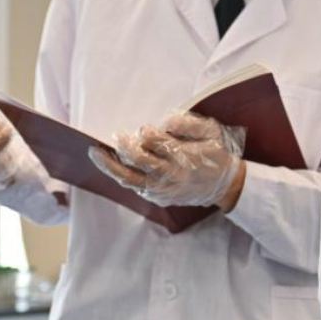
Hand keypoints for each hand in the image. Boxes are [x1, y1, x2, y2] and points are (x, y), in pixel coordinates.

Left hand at [90, 112, 244, 207]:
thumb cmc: (216, 154)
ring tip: (95, 153)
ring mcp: (164, 189)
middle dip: (123, 146)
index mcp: (184, 156)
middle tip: (116, 136)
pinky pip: (136, 188)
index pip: (155, 142)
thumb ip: (189, 123)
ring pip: (130, 178)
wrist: (225, 185)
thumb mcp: (211, 132)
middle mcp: (172, 174)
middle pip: (138, 160)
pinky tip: (112, 166)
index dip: (146, 133)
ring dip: (110, 165)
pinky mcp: (161, 197)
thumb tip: (164, 122)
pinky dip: (122, 177)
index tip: (145, 129)